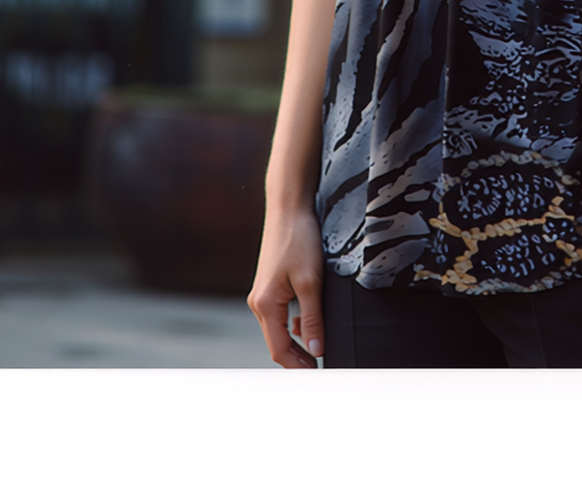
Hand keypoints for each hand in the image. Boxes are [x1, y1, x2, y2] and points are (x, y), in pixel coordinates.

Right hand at [248, 207, 324, 368]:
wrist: (289, 207)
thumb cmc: (299, 239)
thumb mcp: (311, 282)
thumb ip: (312, 318)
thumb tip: (316, 351)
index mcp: (265, 305)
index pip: (279, 350)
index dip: (298, 367)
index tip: (318, 375)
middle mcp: (259, 303)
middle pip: (277, 343)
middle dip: (298, 358)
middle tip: (322, 368)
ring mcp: (263, 294)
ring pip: (279, 330)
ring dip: (298, 341)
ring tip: (320, 348)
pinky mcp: (271, 285)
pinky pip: (281, 315)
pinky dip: (295, 324)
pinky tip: (311, 323)